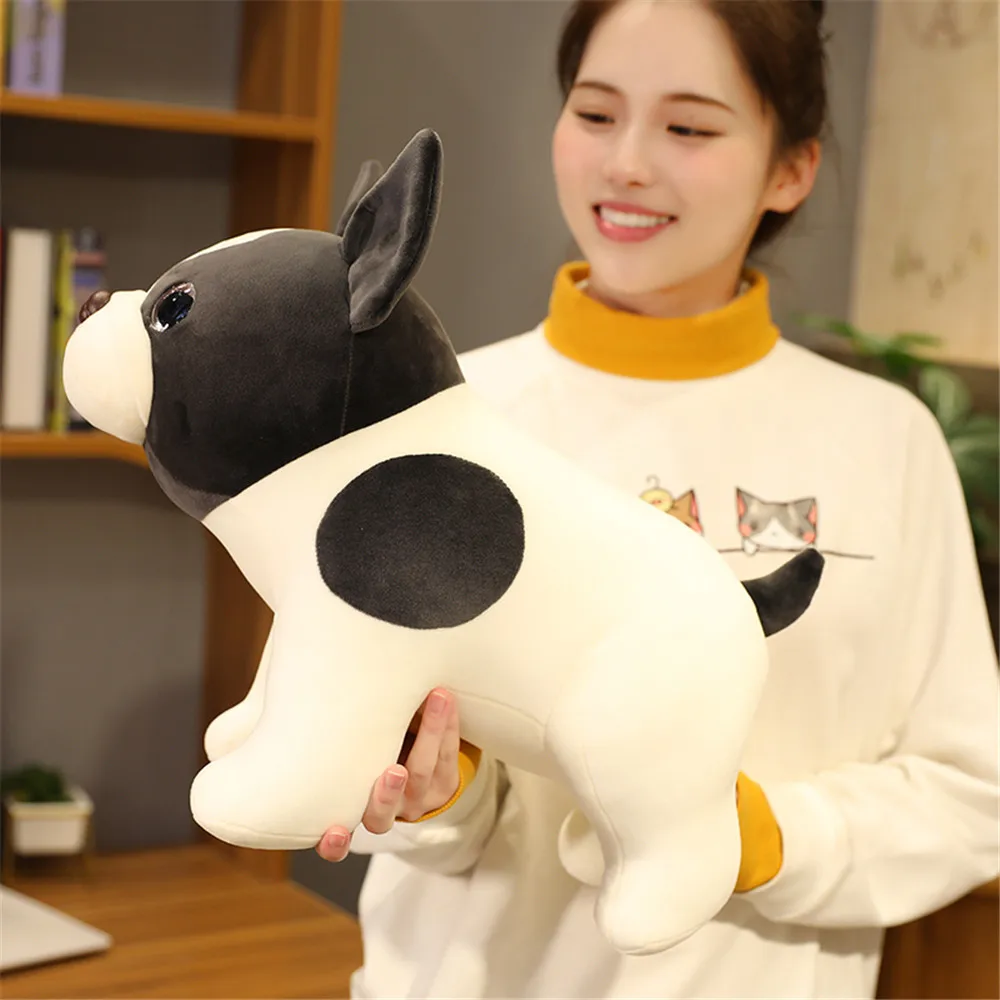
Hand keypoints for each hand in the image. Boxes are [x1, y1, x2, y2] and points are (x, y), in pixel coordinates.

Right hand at [315, 687, 460, 861]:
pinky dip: (446, 725)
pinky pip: (448, 755)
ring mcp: (418, 800)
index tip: (334, 832)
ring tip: (432, 704)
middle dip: (388, 793)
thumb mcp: (343, 759)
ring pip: (423, 775)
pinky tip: (445, 701)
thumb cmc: (361, 756)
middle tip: (394, 772)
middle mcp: (385, 813)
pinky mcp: (445, 783)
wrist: (413, 767)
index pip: (336, 843)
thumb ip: (328, 744)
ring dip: (429, 735)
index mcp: (351, 815)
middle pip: (385, 812)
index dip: (335, 843)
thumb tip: (303, 697)